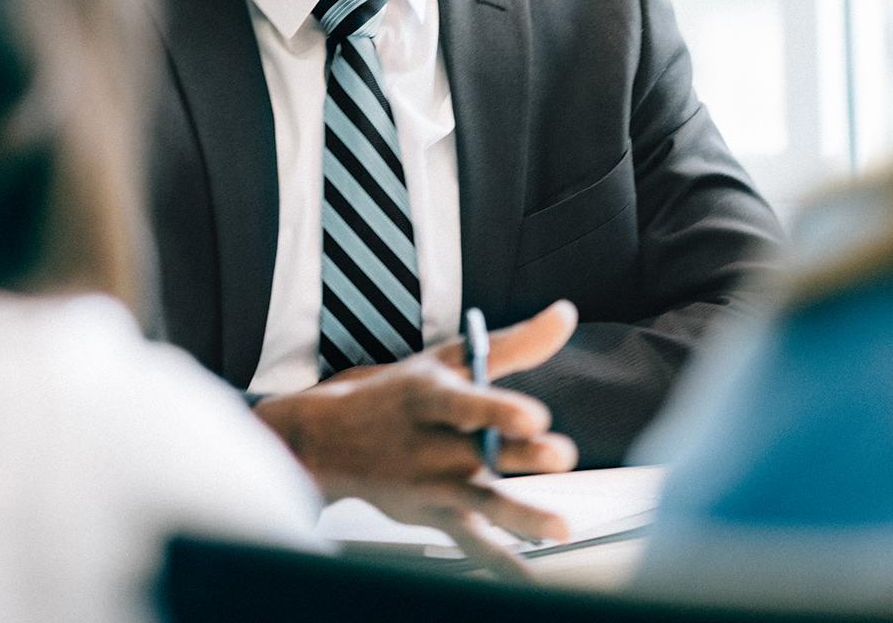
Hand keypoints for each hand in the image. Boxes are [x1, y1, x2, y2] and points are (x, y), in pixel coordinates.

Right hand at [252, 301, 580, 576]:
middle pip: (481, 453)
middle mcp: (430, 445)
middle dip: (522, 456)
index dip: (497, 409)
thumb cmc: (398, 395)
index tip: (534, 417)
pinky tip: (531, 577)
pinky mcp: (433, 516)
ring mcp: (431, 486)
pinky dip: (499, 563)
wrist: (326, 441)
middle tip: (561, 455)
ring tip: (560, 528)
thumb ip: (513, 344)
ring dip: (521, 517)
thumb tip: (566, 314)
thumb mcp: (447, 361)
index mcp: (430, 398)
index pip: (465, 403)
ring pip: (481, 504)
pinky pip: (470, 543)